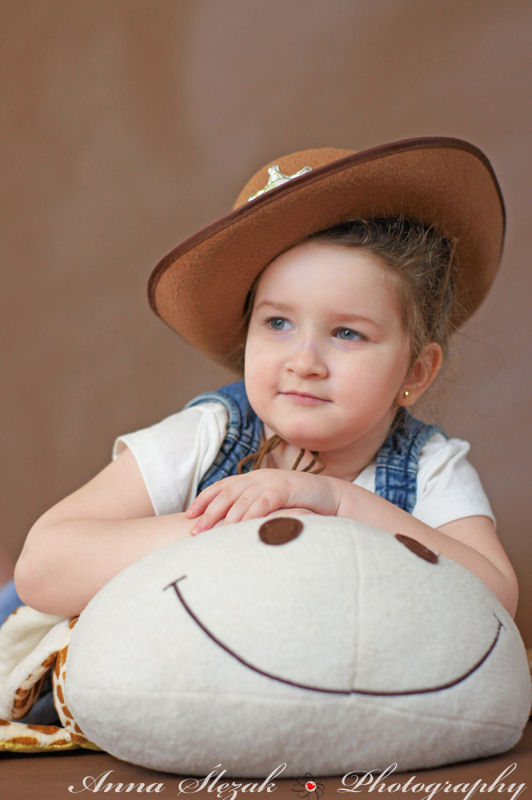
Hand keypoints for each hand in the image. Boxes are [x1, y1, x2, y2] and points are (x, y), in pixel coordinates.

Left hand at [186, 469, 339, 532]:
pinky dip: (251, 515)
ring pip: (242, 499)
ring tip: (213, 534)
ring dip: (226, 517)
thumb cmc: (298, 505)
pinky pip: (264, 502)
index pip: (222, 487)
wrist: (331, 497)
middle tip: (195, 531)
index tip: (189, 516)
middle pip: (227, 493)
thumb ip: (252, 511)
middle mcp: (259, 477)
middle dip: (209, 512)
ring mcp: (272, 481)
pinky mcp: (286, 489)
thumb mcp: (271, 505)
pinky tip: (241, 528)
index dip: (204, 500)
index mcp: (252, 479)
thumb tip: (228, 529)